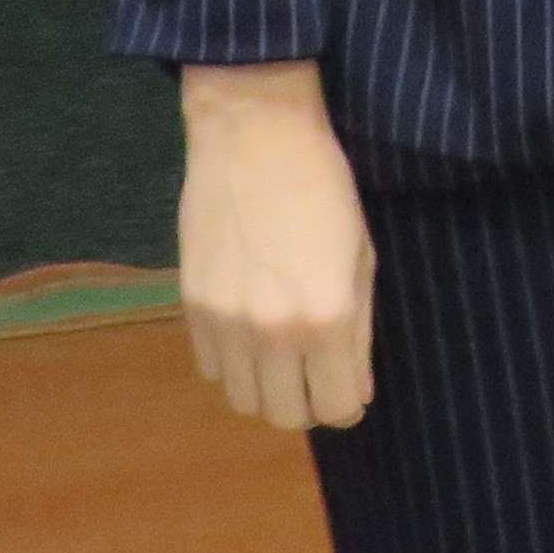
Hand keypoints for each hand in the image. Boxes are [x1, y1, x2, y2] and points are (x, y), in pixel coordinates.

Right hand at [177, 60, 375, 432]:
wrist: (254, 136)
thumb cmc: (324, 188)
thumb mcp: (362, 256)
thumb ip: (359, 332)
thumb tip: (356, 391)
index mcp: (327, 318)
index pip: (338, 408)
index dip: (349, 402)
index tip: (349, 385)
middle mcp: (272, 332)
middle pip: (285, 416)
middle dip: (307, 403)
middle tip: (317, 373)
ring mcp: (225, 323)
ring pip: (243, 400)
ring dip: (267, 387)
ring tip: (282, 351)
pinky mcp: (191, 308)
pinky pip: (210, 369)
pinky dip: (232, 363)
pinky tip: (249, 328)